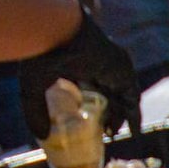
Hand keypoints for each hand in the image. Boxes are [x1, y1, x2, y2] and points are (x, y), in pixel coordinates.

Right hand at [19, 7, 140, 139]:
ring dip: (121, 116)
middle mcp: (97, 66)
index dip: (93, 108)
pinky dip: (134, 114)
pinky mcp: (122, 69)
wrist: (53, 31)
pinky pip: (133, 96)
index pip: (91, 89)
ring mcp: (112, 66)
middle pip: (109, 94)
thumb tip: (42, 136)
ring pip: (121, 96)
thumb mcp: (34, 89)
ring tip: (113, 135)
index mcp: (78, 66)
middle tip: (105, 135)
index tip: (90, 126)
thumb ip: (35, 113)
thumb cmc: (41, 55)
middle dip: (109, 115)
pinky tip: (134, 132)